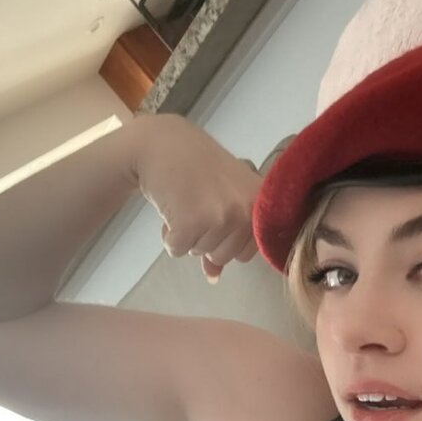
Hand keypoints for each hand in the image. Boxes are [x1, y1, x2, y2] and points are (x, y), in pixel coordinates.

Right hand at [131, 114, 260, 279]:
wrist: (161, 143)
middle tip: (196, 204)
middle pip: (224, 256)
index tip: (215, 211)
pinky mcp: (191, 222)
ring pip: (200, 253)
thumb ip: (225, 240)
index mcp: (260, 202)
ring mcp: (219, 216)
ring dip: (186, 235)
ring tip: (184, 202)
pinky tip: (171, 208)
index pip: (247, 252)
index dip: (226, 239)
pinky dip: (169, 236)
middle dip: (204, 238)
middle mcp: (245, 209)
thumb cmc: (194, 170)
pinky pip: (178, 250)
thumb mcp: (220, 198)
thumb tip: (214, 277)